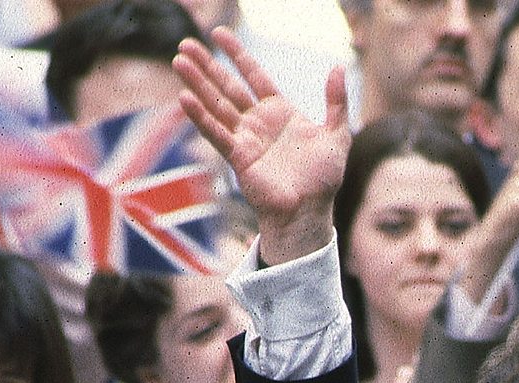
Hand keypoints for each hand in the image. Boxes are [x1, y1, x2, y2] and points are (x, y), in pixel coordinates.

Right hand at [176, 29, 348, 264]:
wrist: (310, 211)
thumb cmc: (323, 178)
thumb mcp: (337, 135)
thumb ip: (337, 102)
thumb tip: (339, 68)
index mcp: (279, 112)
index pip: (253, 75)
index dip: (237, 54)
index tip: (218, 34)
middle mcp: (258, 122)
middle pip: (227, 87)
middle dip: (207, 65)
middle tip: (185, 45)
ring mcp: (246, 139)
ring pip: (217, 106)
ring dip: (197, 84)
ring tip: (179, 62)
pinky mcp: (238, 158)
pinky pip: (217, 133)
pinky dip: (201, 117)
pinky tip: (184, 98)